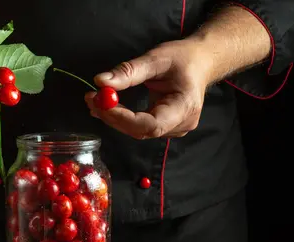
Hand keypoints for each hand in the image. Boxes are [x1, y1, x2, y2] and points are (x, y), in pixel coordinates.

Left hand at [84, 39, 212, 139]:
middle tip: (91, 99)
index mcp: (185, 107)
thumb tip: (101, 82)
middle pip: (141, 131)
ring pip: (138, 131)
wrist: (201, 62)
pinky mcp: (166, 127)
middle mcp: (181, 124)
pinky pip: (140, 127)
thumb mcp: (157, 58)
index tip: (102, 104)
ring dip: (114, 117)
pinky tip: (107, 106)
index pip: (151, 124)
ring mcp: (174, 129)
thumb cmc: (184, 58)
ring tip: (95, 100)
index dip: (124, 118)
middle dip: (113, 117)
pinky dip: (122, 117)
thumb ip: (129, 71)